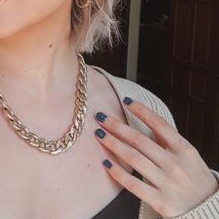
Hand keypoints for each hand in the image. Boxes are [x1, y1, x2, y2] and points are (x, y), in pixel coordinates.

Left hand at [93, 97, 218, 217]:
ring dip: (113, 144)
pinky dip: (117, 172)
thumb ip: (166, 139)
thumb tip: (143, 117)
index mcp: (184, 149)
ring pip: (133, 158)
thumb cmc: (193, 177)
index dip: (141, 110)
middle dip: (117, 126)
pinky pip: (133, 184)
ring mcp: (167, 183)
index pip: (159, 124)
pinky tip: (105, 162)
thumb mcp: (186, 154)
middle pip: (140, 140)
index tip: (125, 100)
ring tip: (99, 134)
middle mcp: (175, 164)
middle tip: (100, 116)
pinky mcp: (161, 202)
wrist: (209, 209)